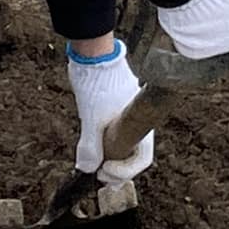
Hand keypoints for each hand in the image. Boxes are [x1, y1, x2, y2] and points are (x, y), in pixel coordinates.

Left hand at [69, 40, 154, 183]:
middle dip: (117, 169)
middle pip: (133, 154)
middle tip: (99, 175)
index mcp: (139, 123)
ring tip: (93, 162)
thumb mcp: (92, 119)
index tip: (103, 171)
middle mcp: (137, 119)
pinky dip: (106, 142)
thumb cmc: (98, 83)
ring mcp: (127, 111)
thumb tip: (87, 169)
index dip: (124, 172)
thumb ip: (90, 146)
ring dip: (110, 156)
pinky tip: (92, 142)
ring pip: (124, 143)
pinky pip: (116, 131)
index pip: (141, 159)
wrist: (93, 54)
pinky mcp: (117, 105)